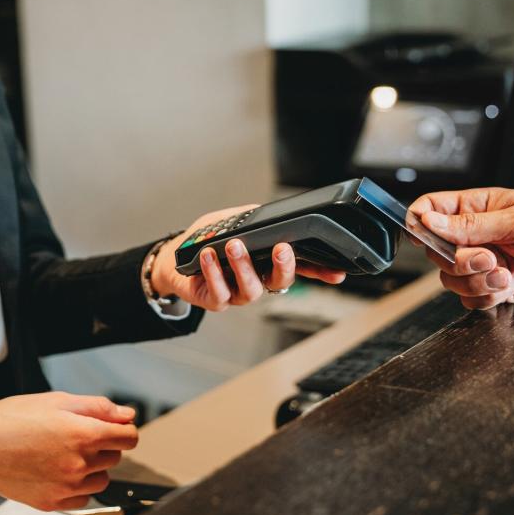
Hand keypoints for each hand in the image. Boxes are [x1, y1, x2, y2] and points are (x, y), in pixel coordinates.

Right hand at [0, 392, 137, 511]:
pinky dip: (78, 487)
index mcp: (83, 434)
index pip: (129, 437)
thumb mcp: (58, 400)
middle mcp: (78, 464)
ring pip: (101, 479)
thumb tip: (126, 414)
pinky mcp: (51, 503)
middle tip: (77, 435)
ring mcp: (65, 487)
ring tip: (66, 453)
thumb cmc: (10, 418)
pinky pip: (82, 498)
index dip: (124, 429)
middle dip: (104, 444)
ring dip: (93, 467)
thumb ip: (99, 407)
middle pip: (115, 457)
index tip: (116, 428)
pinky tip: (59, 472)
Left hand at [150, 206, 345, 310]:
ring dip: (244, 266)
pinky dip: (214, 271)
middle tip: (281, 249)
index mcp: (268, 262)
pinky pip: (220, 291)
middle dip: (285, 266)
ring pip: (251, 288)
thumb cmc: (207, 240)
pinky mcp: (217, 301)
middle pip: (281, 281)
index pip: (300, 267)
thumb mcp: (230, 220)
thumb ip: (250, 218)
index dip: (321, 272)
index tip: (338, 272)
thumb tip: (265, 213)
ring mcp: (239, 293)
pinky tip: (210, 255)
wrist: (174, 259)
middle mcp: (259, 280)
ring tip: (234, 245)